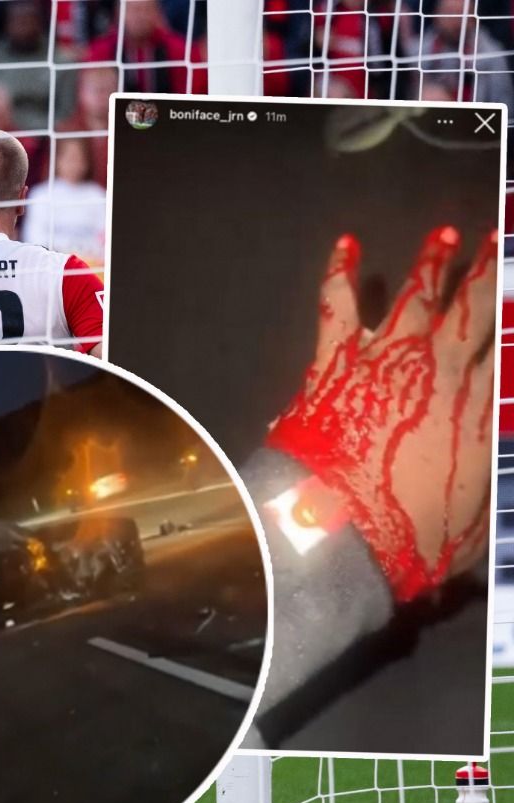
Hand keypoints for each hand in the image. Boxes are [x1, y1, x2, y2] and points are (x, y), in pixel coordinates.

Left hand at [266, 228, 498, 600]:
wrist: (337, 535)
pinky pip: (337, 304)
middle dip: (495, 269)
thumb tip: (498, 455)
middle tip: (504, 238)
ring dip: (434, 262)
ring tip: (445, 234)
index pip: (512, 349)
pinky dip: (340, 272)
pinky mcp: (336, 361)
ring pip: (417, 294)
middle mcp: (444, 369)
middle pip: (479, 306)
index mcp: (487, 406)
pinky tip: (346, 244)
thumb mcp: (484, 516)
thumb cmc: (415, 537)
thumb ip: (497, 480)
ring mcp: (388, 358)